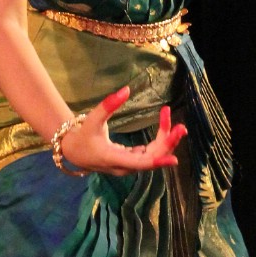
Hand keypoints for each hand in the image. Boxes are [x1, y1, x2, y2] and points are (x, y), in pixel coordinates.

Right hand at [60, 87, 186, 177]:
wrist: (74, 150)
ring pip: (153, 156)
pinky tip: (166, 128)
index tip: (174, 159)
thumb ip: (108, 104)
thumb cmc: (82, 135)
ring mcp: (129, 166)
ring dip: (166, 141)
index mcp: (114, 158)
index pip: (140, 163)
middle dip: (168, 143)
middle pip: (152, 158)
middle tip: (181, 127)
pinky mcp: (131, 162)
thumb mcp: (93, 119)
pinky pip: (150, 154)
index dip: (158, 161)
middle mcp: (125, 167)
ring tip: (178, 125)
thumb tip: (126, 89)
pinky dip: (159, 142)